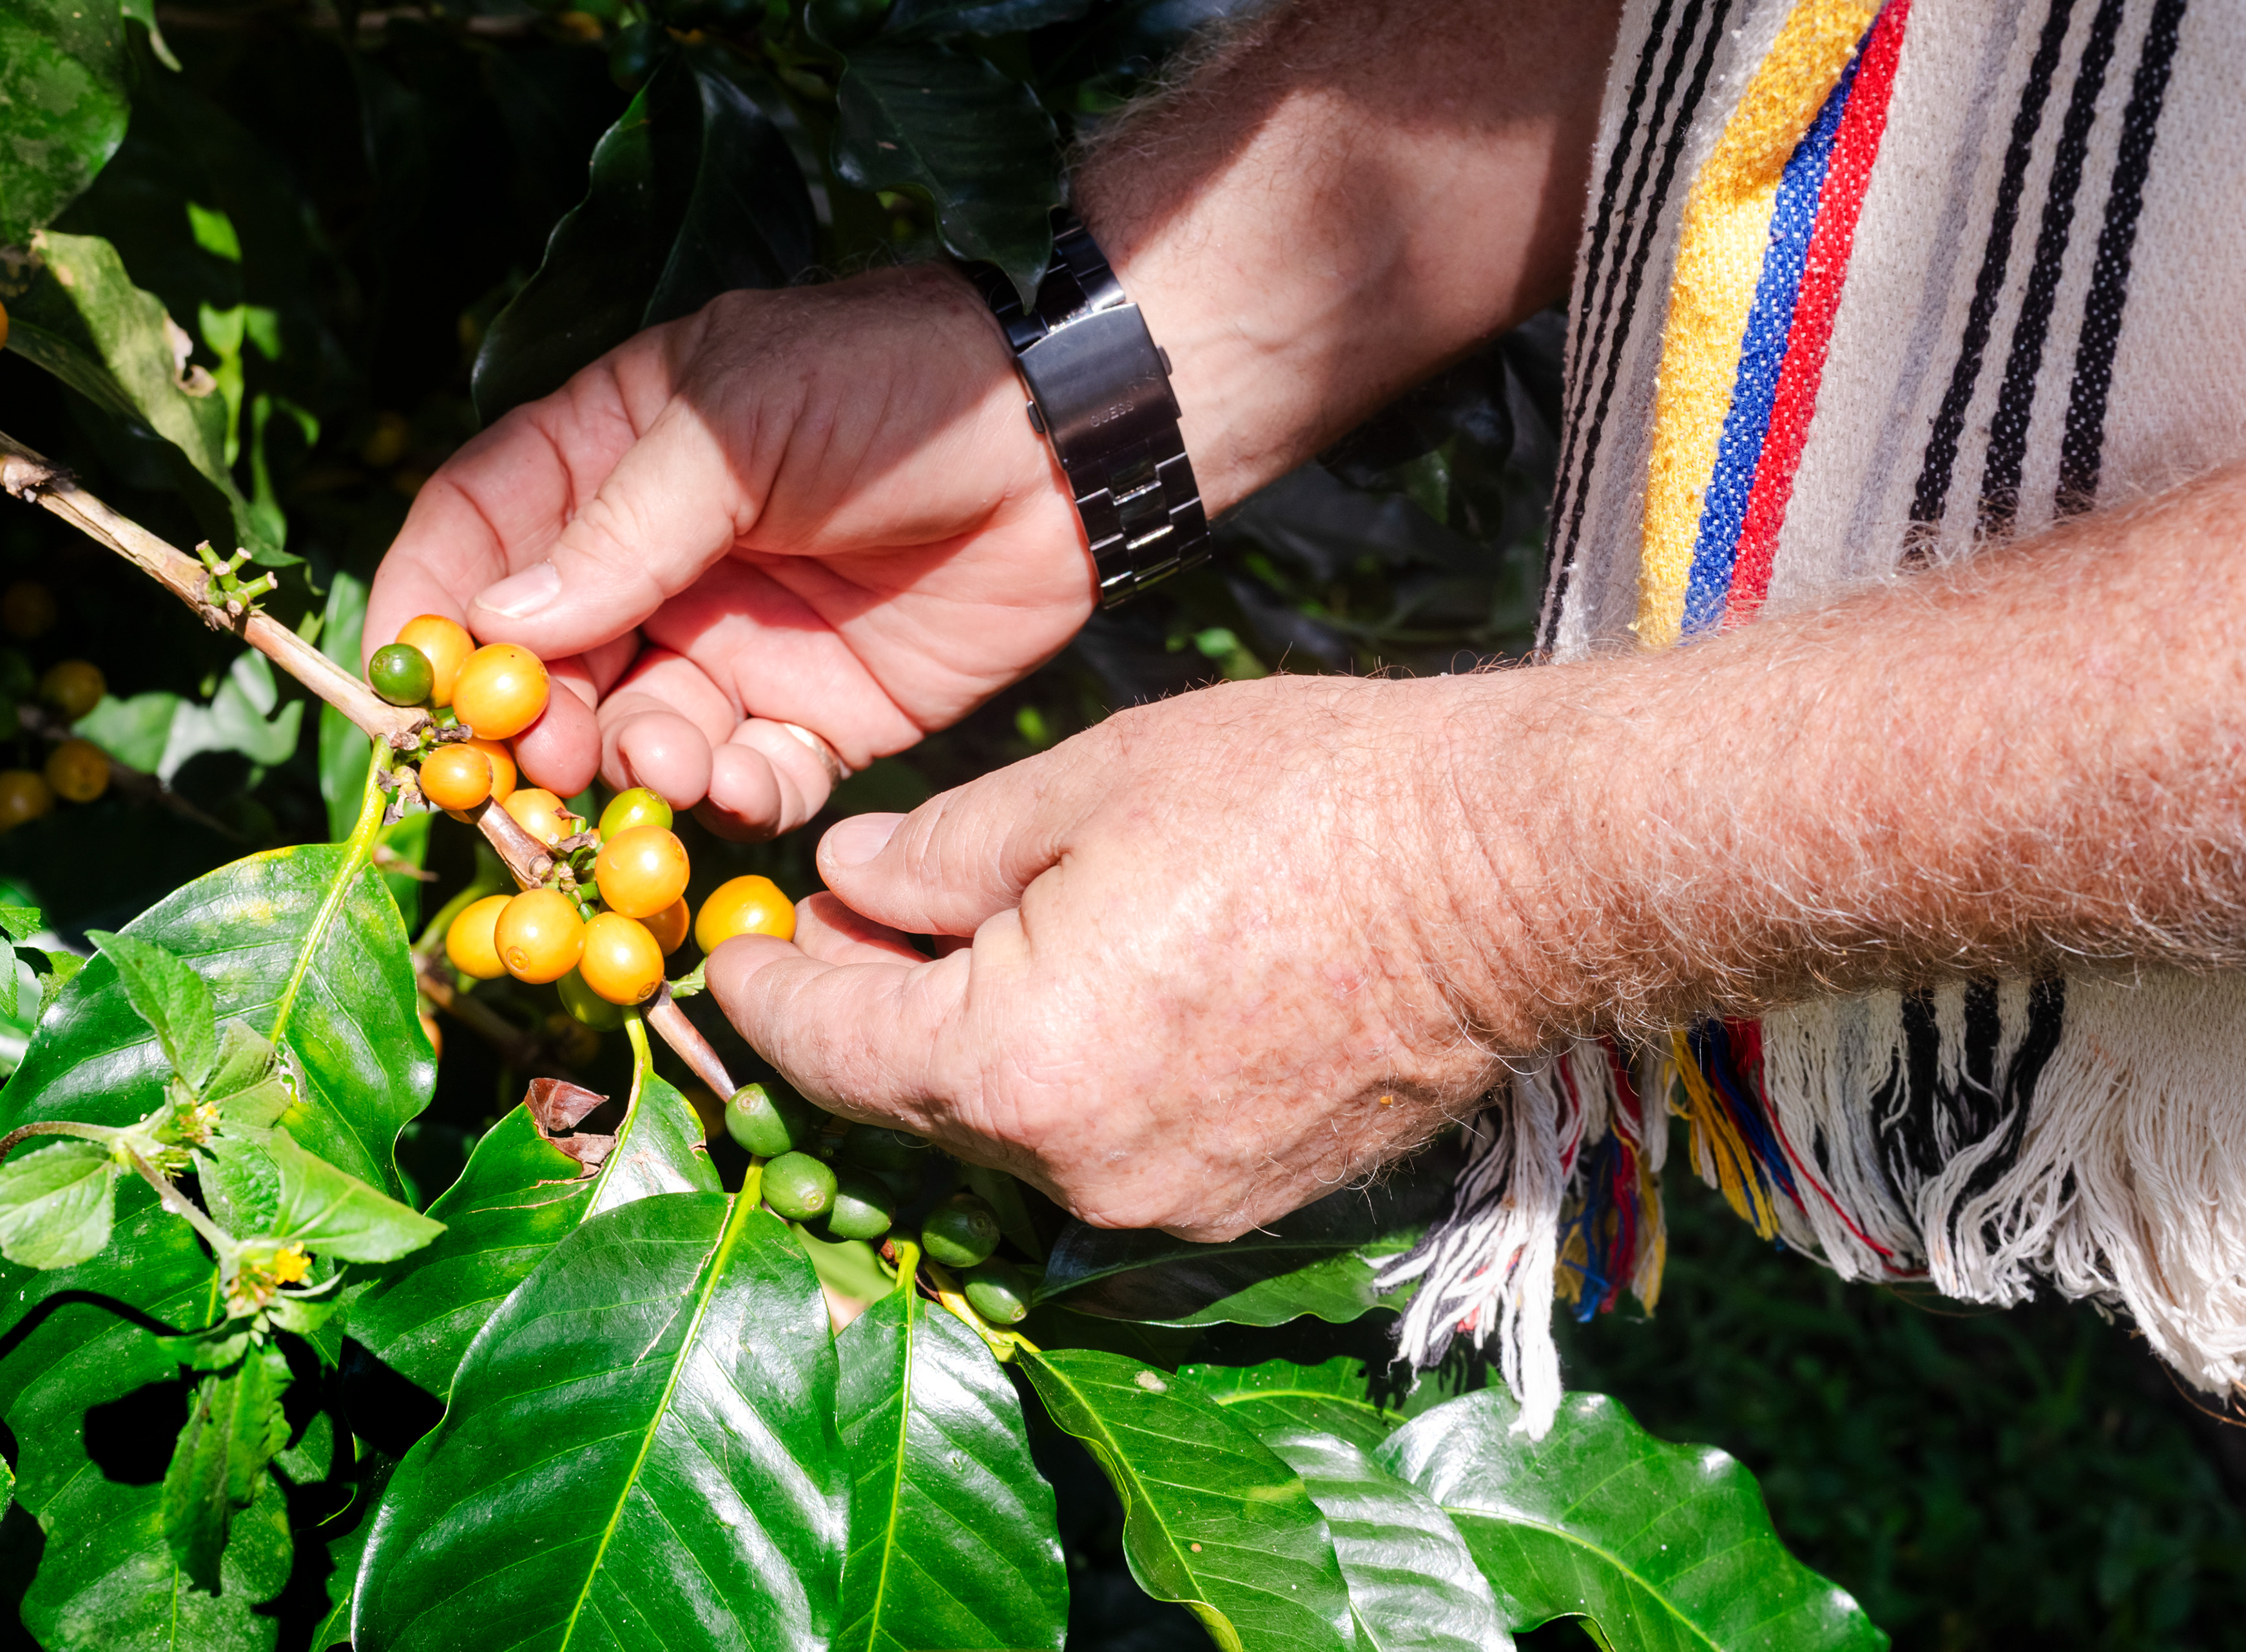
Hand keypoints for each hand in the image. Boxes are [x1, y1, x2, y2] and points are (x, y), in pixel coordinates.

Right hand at [364, 265, 1089, 835]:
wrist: (1066, 440)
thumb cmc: (894, 388)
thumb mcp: (735, 426)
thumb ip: (619, 527)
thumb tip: (497, 624)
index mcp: (614, 459)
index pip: (480, 534)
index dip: (432, 608)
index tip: (410, 685)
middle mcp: (663, 563)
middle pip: (549, 662)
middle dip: (535, 718)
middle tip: (538, 763)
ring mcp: (740, 645)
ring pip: (641, 734)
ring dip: (635, 763)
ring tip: (666, 758)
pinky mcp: (824, 716)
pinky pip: (749, 781)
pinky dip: (736, 798)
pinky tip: (743, 786)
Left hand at [705, 673, 1536, 1238]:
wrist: (1513, 877)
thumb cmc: (1305, 801)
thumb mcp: (1087, 786)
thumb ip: (938, 853)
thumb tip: (841, 885)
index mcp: (1013, 1066)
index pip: (828, 1047)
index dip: (763, 992)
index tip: (731, 951)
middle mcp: (1075, 1169)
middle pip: (910, 1104)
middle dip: (860, 1015)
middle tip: (844, 925)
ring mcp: (1164, 1202)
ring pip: (1007, 1133)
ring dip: (965, 1050)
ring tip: (965, 945)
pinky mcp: (1237, 1204)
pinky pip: (1099, 1149)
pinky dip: (1059, 1082)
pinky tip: (1078, 995)